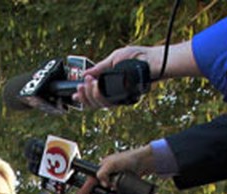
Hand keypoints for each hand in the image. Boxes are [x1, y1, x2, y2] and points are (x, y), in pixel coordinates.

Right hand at [74, 41, 196, 108]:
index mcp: (110, 84)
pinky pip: (108, 103)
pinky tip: (95, 85)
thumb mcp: (114, 58)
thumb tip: (85, 73)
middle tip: (81, 84)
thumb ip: (99, 67)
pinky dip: (98, 95)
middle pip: (93, 103)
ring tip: (88, 82)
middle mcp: (114, 93)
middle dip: (84, 95)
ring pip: (99, 104)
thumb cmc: (138, 56)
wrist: (152, 59)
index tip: (74, 94)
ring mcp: (119, 96)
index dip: (82, 97)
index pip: (93, 96)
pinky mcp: (125, 98)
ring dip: (90, 94)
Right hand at [76, 146, 153, 193]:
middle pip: (97, 187)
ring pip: (105, 191)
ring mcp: (114, 179)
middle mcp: (107, 174)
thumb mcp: (113, 164)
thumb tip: (102, 184)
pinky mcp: (121, 184)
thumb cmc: (128, 159)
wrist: (144, 162)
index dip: (86, 188)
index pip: (91, 179)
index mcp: (102, 168)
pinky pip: (114, 193)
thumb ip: (103, 172)